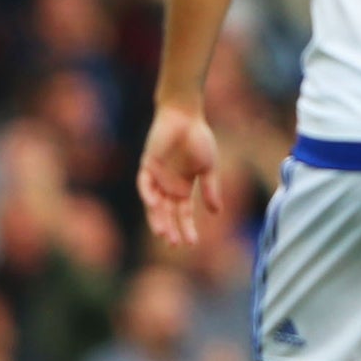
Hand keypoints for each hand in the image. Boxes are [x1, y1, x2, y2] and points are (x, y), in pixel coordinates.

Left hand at [137, 104, 220, 246]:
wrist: (185, 116)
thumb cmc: (199, 139)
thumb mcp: (208, 168)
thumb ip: (210, 190)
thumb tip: (216, 213)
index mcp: (183, 187)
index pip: (183, 213)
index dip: (187, 227)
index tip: (192, 243)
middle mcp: (168, 186)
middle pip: (167, 213)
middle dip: (170, 228)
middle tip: (174, 244)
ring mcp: (156, 177)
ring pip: (155, 203)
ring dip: (157, 218)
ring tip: (162, 233)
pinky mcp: (147, 166)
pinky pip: (144, 184)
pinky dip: (148, 194)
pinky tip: (154, 204)